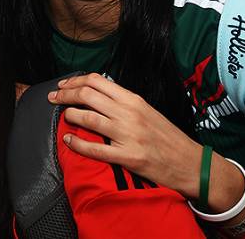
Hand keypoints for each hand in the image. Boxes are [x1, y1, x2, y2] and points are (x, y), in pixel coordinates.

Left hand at [47, 73, 200, 197]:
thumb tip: (97, 94)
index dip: (74, 81)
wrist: (192, 163)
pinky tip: (68, 140)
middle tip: (53, 98)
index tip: (63, 86)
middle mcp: (129, 113)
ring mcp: (128, 135)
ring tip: (62, 115)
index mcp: (133, 100)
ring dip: (69, 114)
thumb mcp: (147, 111)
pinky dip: (77, 143)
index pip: (96, 81)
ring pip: (88, 117)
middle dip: (65, 95)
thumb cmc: (167, 137)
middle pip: (87, 95)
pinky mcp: (128, 157)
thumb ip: (123, 102)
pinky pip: (95, 148)